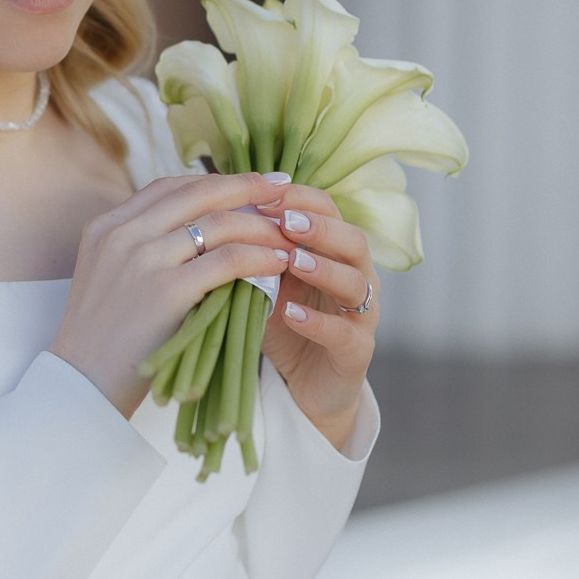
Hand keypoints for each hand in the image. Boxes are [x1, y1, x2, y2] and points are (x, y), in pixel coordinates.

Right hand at [50, 172, 294, 417]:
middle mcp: (122, 234)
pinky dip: (259, 258)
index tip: (246, 184)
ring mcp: (143, 260)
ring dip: (261, 227)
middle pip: (197, 193)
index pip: (168, 186)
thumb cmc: (100, 341)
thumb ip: (140, 248)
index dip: (213, 180)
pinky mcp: (166, 291)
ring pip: (218, 224)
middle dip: (246, 187)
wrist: (81, 384)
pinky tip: (277, 264)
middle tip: (281, 189)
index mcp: (105, 226)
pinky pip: (227, 261)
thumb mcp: (106, 277)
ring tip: (286, 236)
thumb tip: (198, 233)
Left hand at [255, 184, 377, 448]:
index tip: (264, 194)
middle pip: (353, 240)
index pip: (327, 211)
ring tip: (293, 261)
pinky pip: (345, 333)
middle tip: (285, 222)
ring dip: (324, 268)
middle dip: (320, 228)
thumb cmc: (281, 322)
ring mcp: (361, 314)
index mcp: (334, 251)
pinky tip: (291, 312)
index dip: (300, 199)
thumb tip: (217, 215)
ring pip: (356, 282)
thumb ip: (252, 252)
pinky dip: (317, 321)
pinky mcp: (357, 352)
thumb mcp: (263, 282)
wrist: (301, 384)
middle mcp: (356, 276)